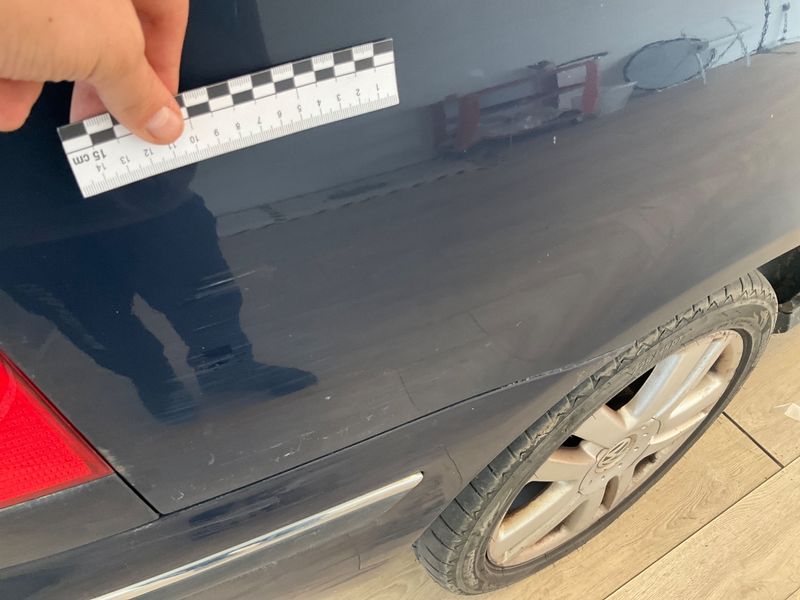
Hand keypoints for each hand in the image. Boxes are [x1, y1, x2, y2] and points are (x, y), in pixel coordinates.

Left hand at [0, 0, 188, 143]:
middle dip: (92, 77)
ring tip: (12, 105)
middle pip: (99, 24)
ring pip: (43, 32)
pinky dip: (0, 71)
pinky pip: (7, 34)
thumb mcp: (105, 47)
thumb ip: (140, 88)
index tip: (156, 110)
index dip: (166, 61)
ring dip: (31, 79)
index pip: (164, 7)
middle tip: (96, 118)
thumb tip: (166, 124)